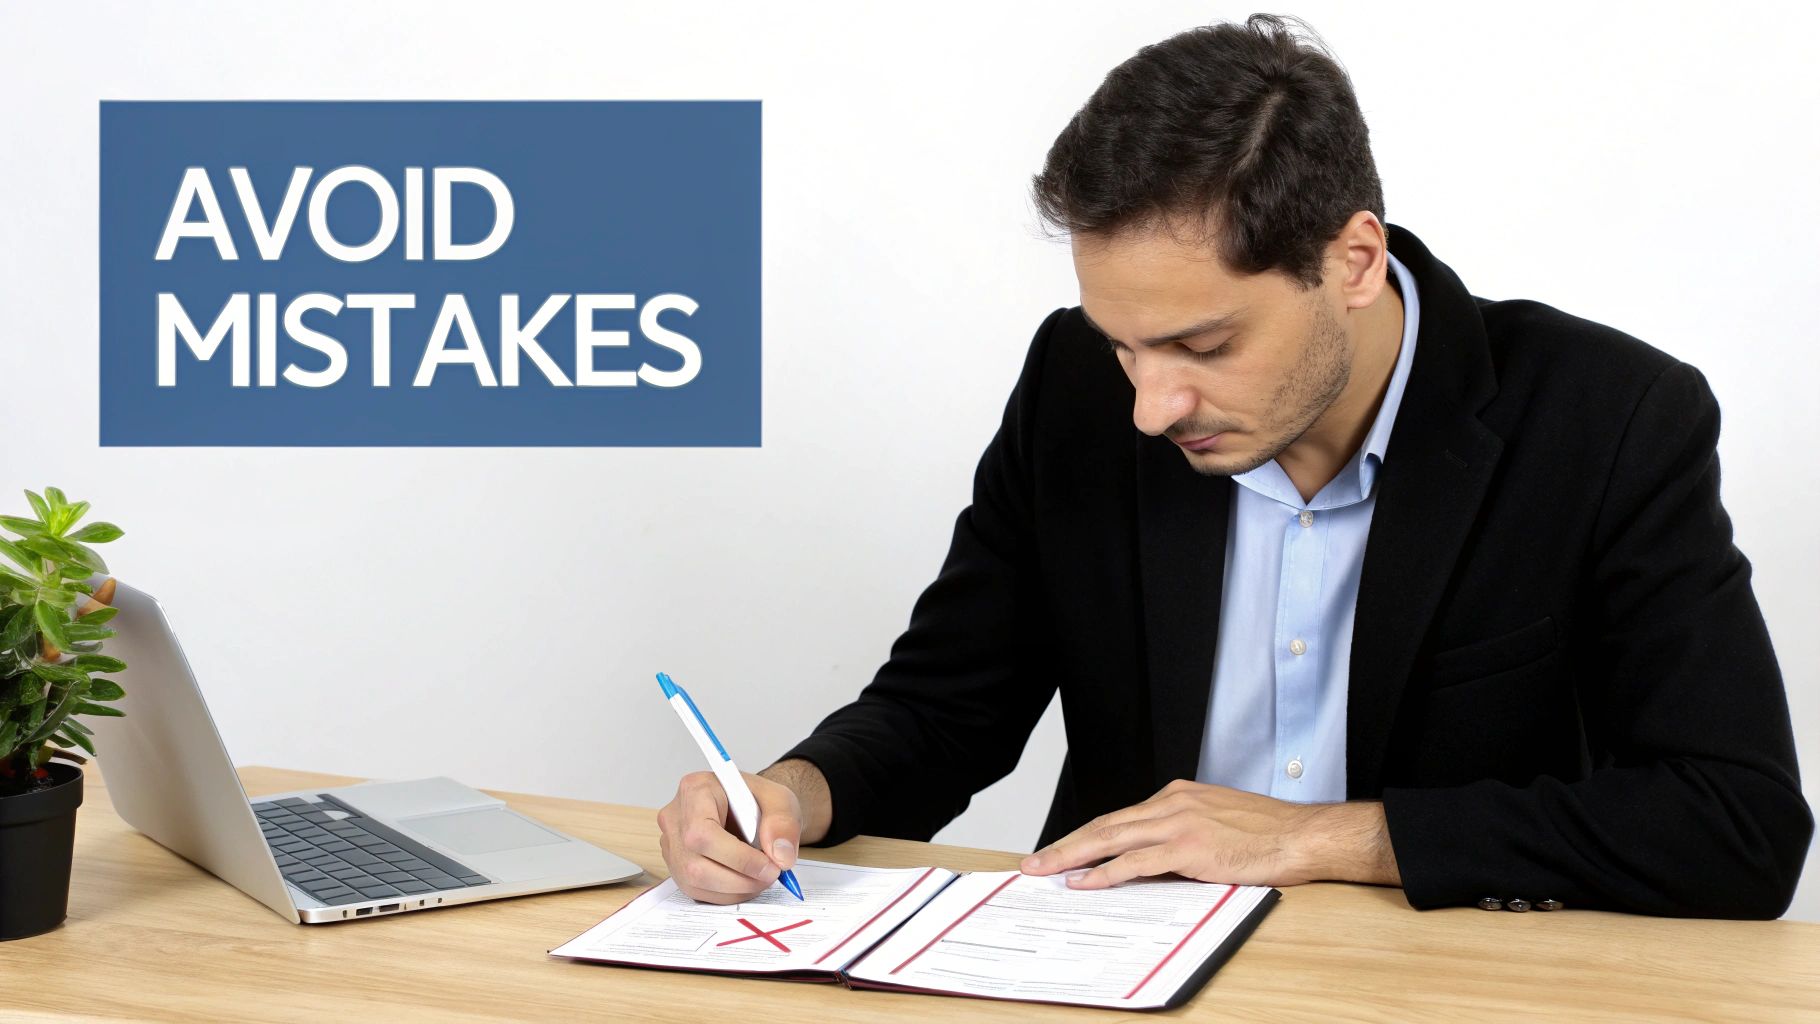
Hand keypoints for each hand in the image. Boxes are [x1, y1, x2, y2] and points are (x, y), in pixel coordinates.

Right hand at [656, 770, 802, 903]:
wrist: (748, 808)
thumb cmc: (757, 799)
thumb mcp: (780, 798)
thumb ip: (783, 822)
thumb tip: (779, 857)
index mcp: (695, 790)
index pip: (703, 832)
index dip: (737, 858)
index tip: (769, 866)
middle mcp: (675, 818)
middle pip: (695, 864)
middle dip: (740, 879)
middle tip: (771, 875)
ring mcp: (671, 844)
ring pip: (694, 882)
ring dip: (735, 890)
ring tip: (762, 878)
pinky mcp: (676, 866)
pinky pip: (696, 891)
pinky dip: (727, 894)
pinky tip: (746, 882)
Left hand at [1019, 779, 1398, 889]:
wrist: (1303, 835)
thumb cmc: (1268, 833)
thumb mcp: (1217, 821)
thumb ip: (1183, 831)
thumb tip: (1154, 857)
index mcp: (1178, 796)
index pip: (1120, 817)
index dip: (1087, 835)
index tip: (1062, 849)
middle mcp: (1173, 803)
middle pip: (1105, 824)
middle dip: (1066, 844)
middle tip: (1035, 861)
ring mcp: (1179, 823)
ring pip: (1111, 839)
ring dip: (1073, 856)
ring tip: (1046, 870)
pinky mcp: (1189, 847)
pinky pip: (1136, 862)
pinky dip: (1106, 872)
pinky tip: (1086, 881)